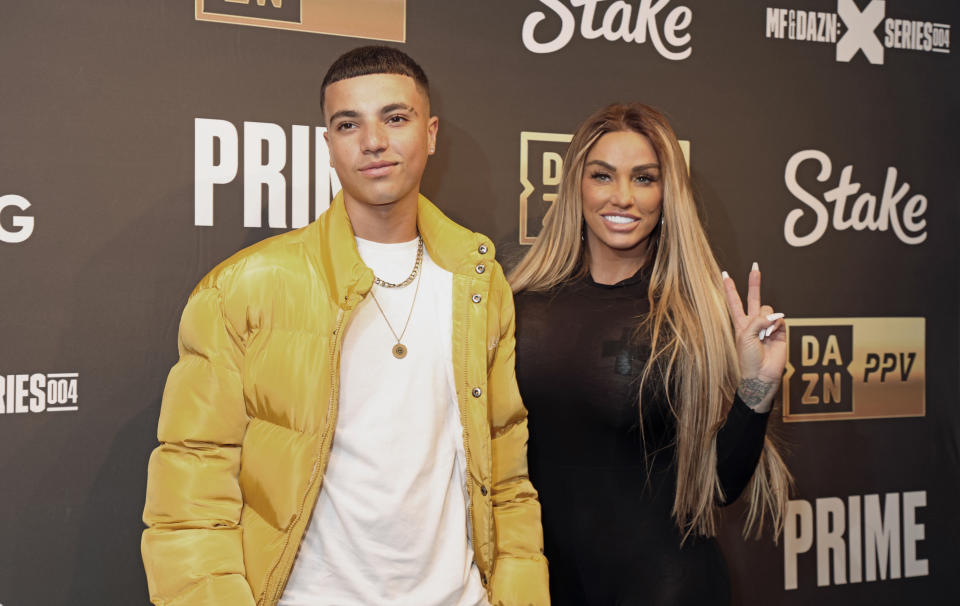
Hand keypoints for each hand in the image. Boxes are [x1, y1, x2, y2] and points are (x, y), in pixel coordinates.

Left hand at [721, 262, 785, 411]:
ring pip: (769, 309)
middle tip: (755, 266)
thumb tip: (773, 315)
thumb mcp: (745, 337)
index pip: (734, 302)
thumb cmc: (748, 359)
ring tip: (763, 335)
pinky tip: (772, 335)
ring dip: (766, 320)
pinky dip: (776, 325)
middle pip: (754, 298)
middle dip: (755, 282)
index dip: (730, 288)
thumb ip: (757, 321)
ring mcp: (767, 326)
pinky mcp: (780, 331)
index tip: (725, 274)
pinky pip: (779, 320)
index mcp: (741, 324)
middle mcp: (754, 322)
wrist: (761, 375)